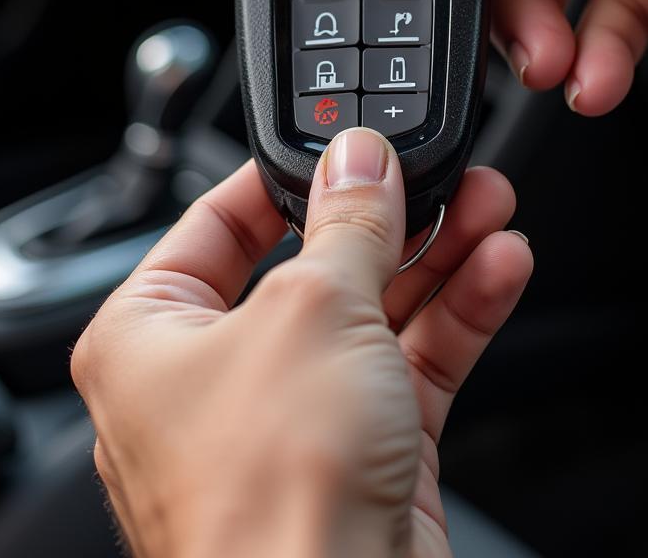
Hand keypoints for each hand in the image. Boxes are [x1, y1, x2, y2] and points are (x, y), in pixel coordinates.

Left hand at [72, 128, 531, 557]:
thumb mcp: (311, 310)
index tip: (342, 147)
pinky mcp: (358, 458)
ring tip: (485, 208)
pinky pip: (406, 366)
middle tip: (435, 176)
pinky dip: (453, 316)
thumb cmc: (267, 499)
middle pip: (308, 266)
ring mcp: (289, 422)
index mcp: (151, 337)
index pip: (216, 224)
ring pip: (367, 313)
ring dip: (433, 259)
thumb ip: (346, 224)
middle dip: (383, 219)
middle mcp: (211, 381)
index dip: (284, 179)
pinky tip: (496, 269)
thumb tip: (360, 163)